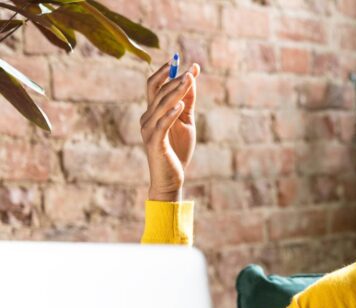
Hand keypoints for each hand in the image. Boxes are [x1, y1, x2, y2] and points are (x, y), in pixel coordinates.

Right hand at [140, 60, 200, 201]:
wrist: (171, 179)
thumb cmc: (177, 152)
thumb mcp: (186, 123)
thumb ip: (187, 104)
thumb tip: (191, 80)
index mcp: (152, 112)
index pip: (156, 86)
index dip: (168, 73)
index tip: (186, 63)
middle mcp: (147, 118)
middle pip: (158, 92)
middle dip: (175, 79)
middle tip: (191, 70)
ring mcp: (148, 130)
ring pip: (161, 105)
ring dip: (176, 92)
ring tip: (189, 80)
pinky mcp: (154, 143)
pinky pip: (162, 124)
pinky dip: (171, 113)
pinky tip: (180, 105)